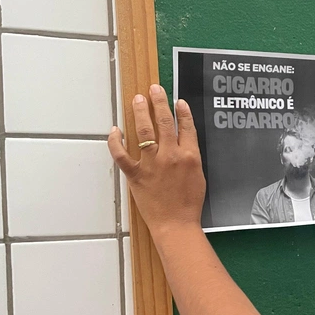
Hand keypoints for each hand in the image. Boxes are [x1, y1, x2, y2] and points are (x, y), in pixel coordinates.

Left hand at [108, 84, 205, 238]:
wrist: (176, 225)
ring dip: (140, 112)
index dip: (182, 111)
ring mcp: (151, 164)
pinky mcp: (135, 175)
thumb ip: (191, 157)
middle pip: (164, 121)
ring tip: (137, 99)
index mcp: (190, 156)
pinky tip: (115, 130)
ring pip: (144, 130)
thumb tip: (184, 142)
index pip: (185, 126)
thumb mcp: (199, 176)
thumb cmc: (189, 204)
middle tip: (154, 89)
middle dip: (159, 102)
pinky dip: (116, 141)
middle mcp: (171, 155)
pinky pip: (121, 154)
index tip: (178, 101)